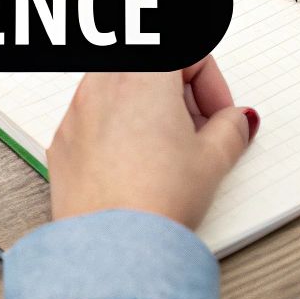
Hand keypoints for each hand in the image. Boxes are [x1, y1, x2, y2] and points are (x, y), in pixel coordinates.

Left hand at [47, 57, 256, 228]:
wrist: (113, 247)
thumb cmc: (155, 199)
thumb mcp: (213, 159)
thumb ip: (232, 127)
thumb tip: (235, 121)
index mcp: (144, 73)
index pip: (188, 50)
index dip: (212, 82)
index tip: (219, 115)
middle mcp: (104, 82)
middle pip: (151, 65)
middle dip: (180, 92)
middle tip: (198, 131)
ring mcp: (78, 110)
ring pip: (120, 86)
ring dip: (149, 106)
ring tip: (167, 150)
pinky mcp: (63, 140)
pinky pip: (95, 116)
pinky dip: (118, 128)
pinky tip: (136, 166)